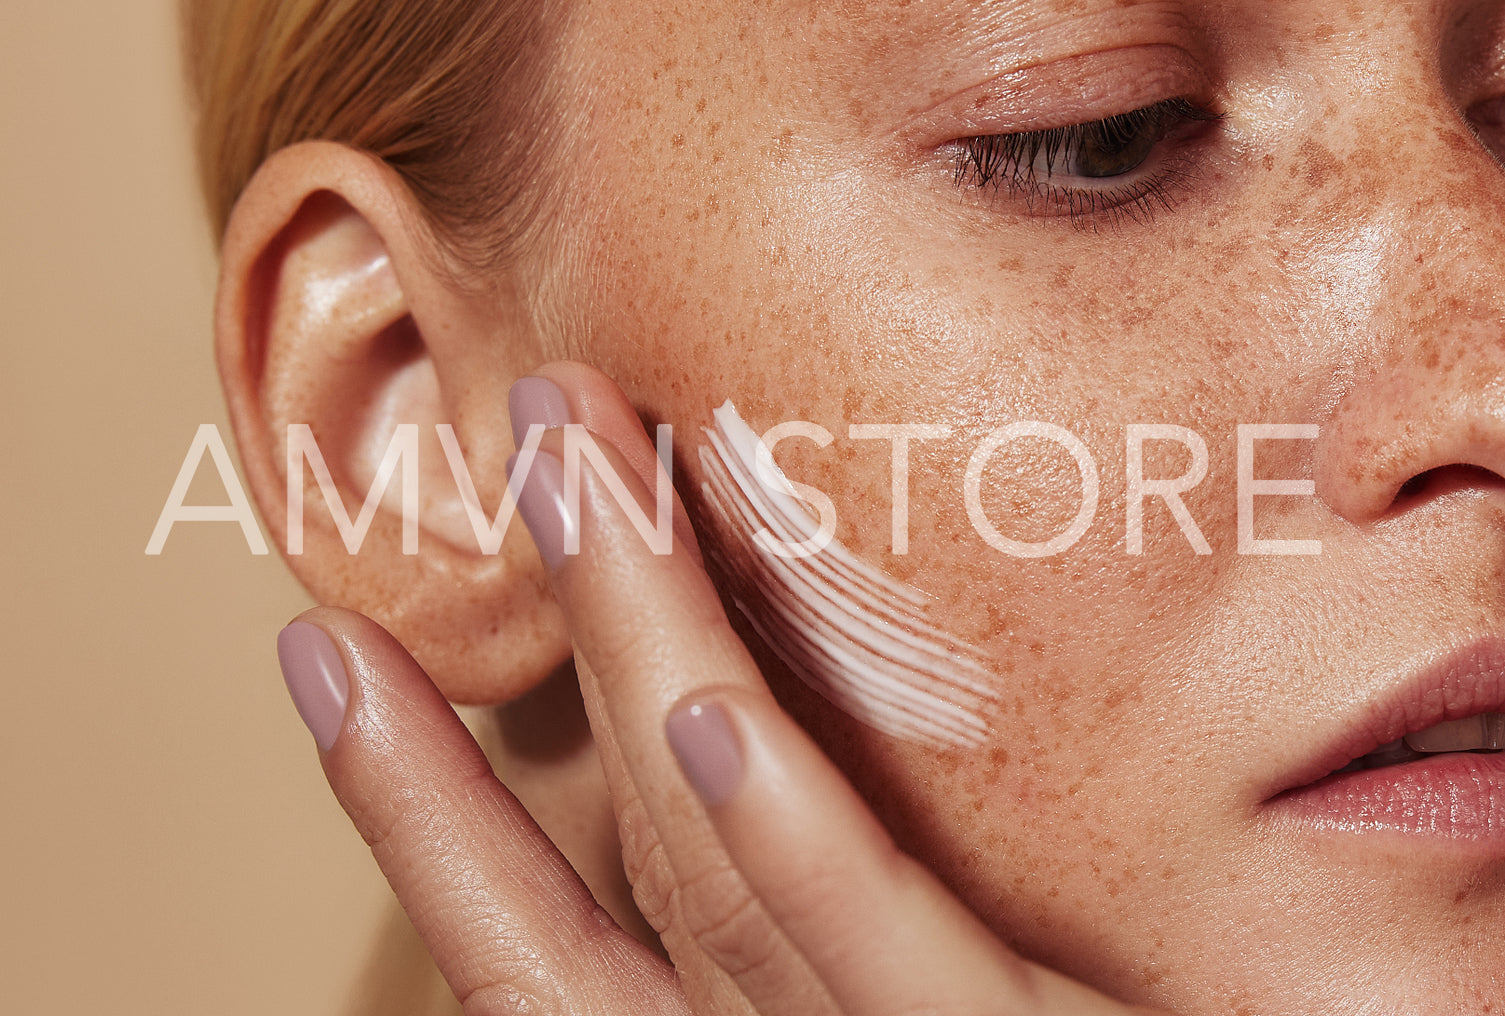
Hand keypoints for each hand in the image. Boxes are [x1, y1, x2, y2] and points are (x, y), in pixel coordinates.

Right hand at [274, 362, 1163, 1014]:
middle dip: (572, 633)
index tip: (333, 654)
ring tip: (581, 468)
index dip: (419, 814)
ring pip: (724, 886)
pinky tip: (714, 717)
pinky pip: (904, 970)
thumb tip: (741, 702)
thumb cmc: (1040, 1015)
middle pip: (634, 861)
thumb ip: (835, 896)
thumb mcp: (918, 974)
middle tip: (534, 426)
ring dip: (646, 660)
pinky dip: (792, 854)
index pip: (541, 953)